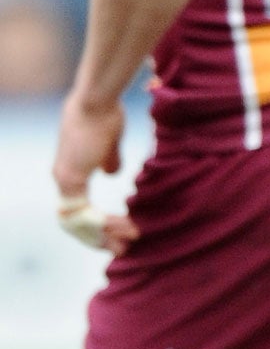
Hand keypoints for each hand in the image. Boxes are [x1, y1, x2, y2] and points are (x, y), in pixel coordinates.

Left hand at [53, 90, 137, 253]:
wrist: (97, 100)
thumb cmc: (106, 113)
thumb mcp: (110, 143)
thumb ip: (110, 159)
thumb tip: (112, 173)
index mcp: (69, 171)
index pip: (78, 208)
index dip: (98, 224)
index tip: (122, 230)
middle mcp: (62, 178)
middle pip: (77, 222)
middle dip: (101, 238)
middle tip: (123, 248)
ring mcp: (64, 179)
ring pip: (81, 221)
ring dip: (106, 234)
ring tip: (130, 239)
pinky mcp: (72, 177)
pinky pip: (85, 212)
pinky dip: (105, 224)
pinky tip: (124, 227)